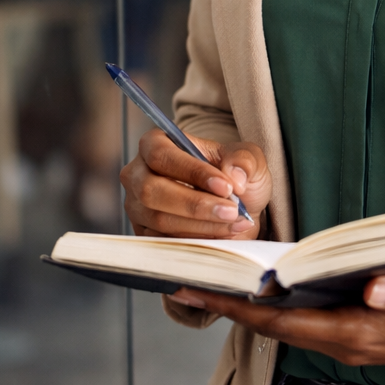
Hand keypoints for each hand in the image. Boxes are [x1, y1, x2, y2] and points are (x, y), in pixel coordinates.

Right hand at [120, 128, 271, 238]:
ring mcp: (137, 206)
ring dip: (201, 224)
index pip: (162, 155)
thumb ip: (244, 159)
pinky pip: (164, 240)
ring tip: (234, 221)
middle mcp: (138, 174)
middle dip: (196, 204)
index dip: (192, 171)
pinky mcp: (144, 233)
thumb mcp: (248, 159)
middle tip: (231, 210)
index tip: (225, 186)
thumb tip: (234, 174)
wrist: (235, 208)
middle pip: (152, 190)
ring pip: (160, 219)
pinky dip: (197, 239)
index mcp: (155, 144)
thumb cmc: (233, 176)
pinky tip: (222, 233)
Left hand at [172, 272, 384, 369]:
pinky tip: (269, 281)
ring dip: (252, 303)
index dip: (238, 304)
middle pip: (275, 324)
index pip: (283, 321)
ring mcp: (355, 339)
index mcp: (360, 332)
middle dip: (230, 302)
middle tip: (183, 275)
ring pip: (289, 323)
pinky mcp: (363, 330)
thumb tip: (371, 287)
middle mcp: (349, 340)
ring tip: (215, 274)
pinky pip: (308, 320)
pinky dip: (280, 303)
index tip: (199, 283)